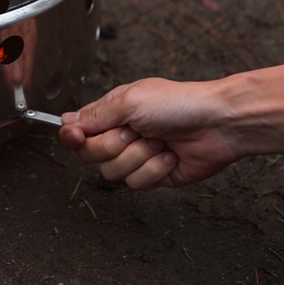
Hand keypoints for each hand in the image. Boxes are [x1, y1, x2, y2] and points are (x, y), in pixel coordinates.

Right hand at [58, 65, 283, 188]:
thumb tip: (65, 122)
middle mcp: (120, 135)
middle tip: (135, 132)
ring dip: (138, 157)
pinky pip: (137, 183)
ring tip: (159, 142)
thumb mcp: (130, 101)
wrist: (218, 124)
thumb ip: (96, 116)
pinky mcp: (153, 176)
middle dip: (113, 145)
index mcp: (112, 113)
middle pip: (90, 156)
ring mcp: (136, 157)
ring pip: (113, 173)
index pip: (77, 130)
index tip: (77, 138)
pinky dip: (155, 169)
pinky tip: (171, 156)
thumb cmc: (177, 103)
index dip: (73, 137)